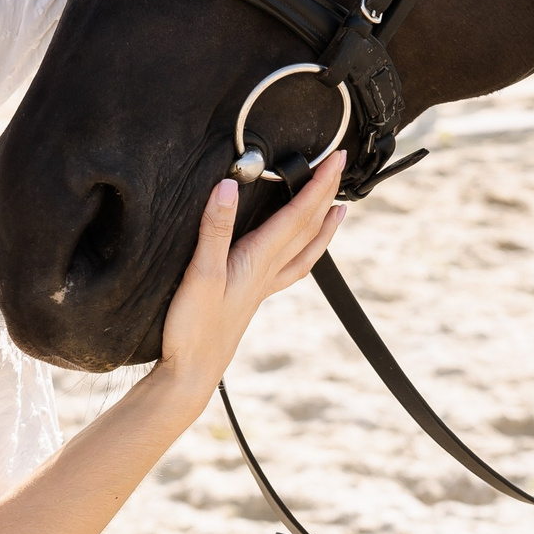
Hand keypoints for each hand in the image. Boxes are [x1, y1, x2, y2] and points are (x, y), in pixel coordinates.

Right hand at [159, 153, 346, 395]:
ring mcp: (263, 286)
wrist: (193, 374)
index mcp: (259, 259)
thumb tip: (227, 187)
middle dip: (326, 194)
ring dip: (323, 226)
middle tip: (340, 167)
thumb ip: (214, 230)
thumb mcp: (200, 274)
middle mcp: (268, 271)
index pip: (298, 214)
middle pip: (308, 227)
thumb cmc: (194, 328)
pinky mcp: (252, 298)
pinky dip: (305, 253)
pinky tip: (300, 253)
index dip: (319, 184)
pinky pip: (291, 269)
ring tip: (338, 209)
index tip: (336, 158)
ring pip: (305, 249)